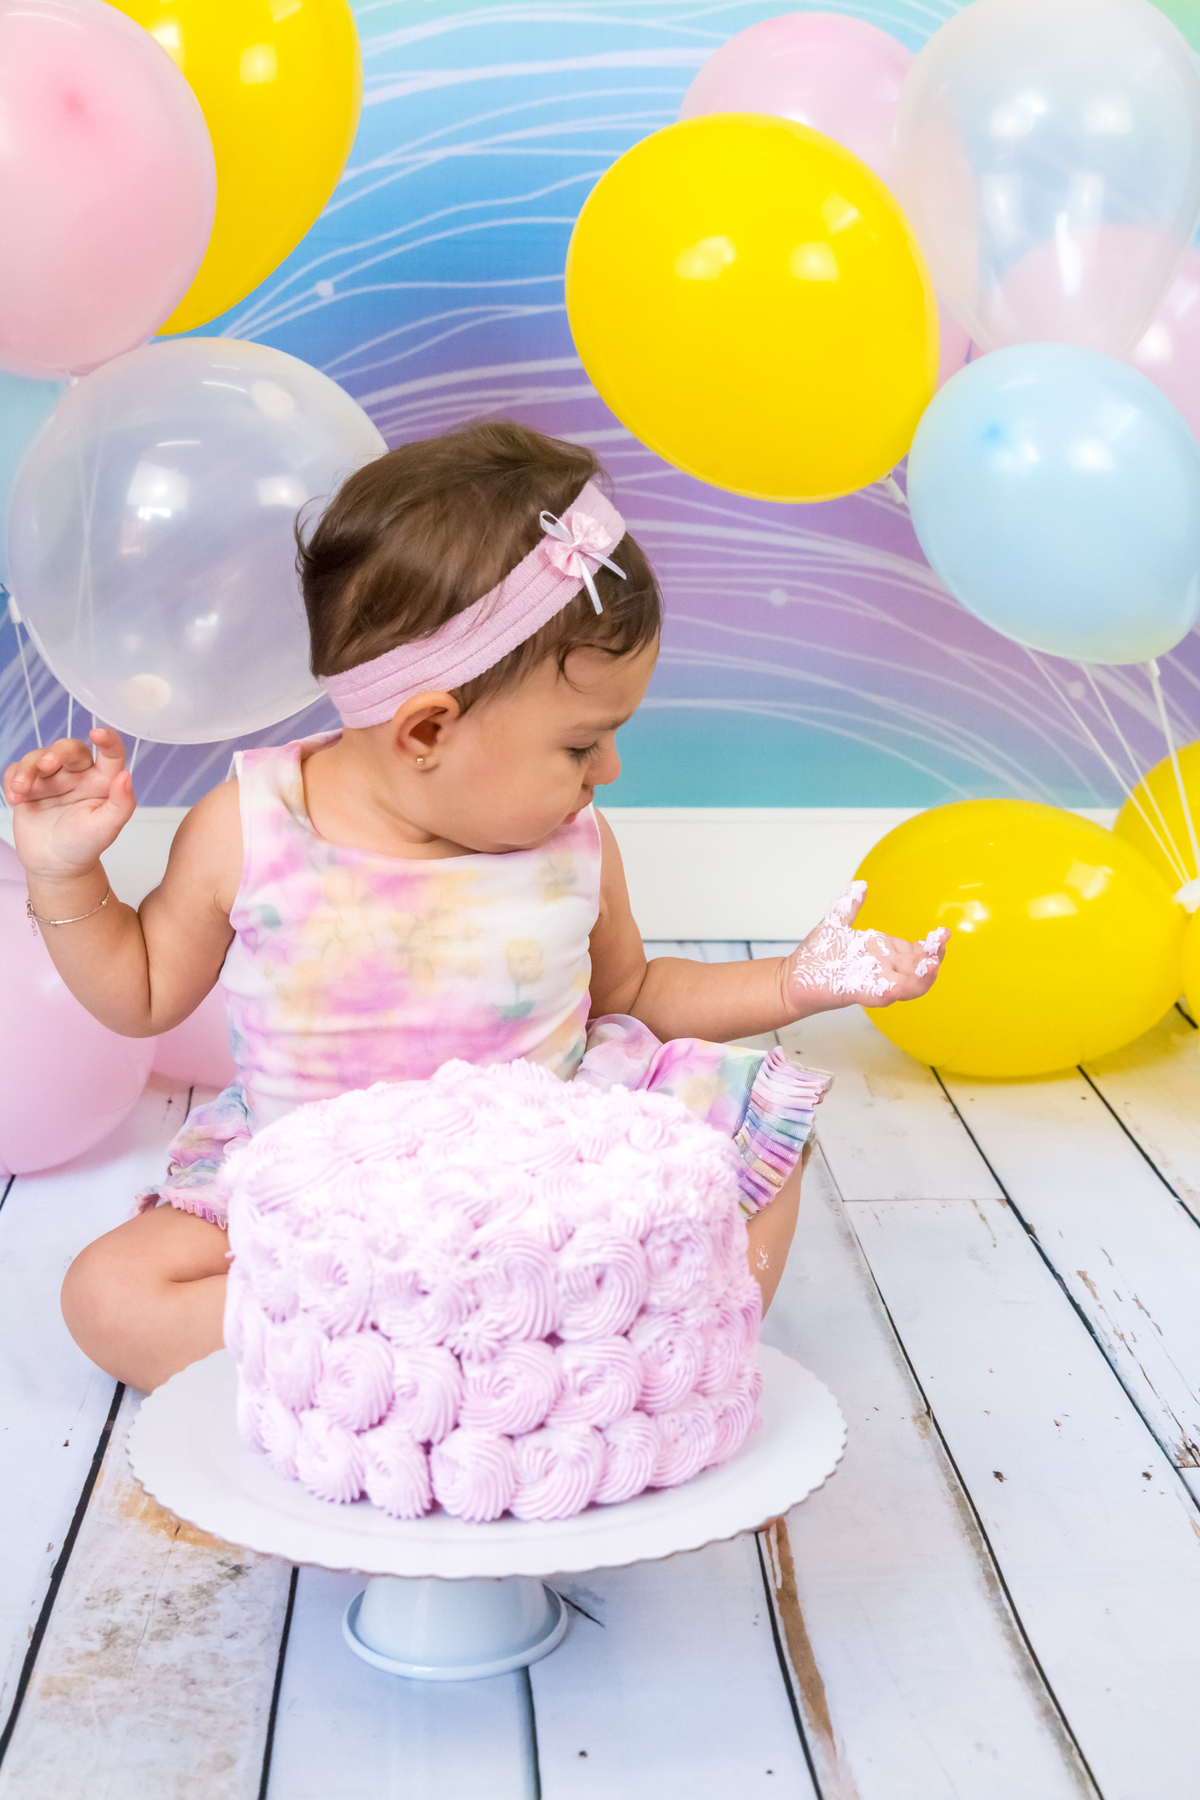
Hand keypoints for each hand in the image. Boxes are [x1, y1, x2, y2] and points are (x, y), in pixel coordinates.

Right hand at [3, 729, 134, 879]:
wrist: (54, 866)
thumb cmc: (85, 845)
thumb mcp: (107, 828)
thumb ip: (121, 804)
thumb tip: (126, 776)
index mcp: (103, 781)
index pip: (111, 754)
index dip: (108, 740)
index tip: (97, 734)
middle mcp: (78, 774)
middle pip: (69, 749)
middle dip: (56, 753)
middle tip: (47, 766)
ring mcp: (52, 779)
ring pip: (38, 757)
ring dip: (27, 769)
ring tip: (21, 790)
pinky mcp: (30, 786)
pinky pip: (17, 770)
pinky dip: (13, 779)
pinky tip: (15, 799)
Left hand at [785, 881, 947, 1015]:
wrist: (792, 977)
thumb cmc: (816, 958)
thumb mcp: (836, 924)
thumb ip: (850, 906)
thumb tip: (861, 885)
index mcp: (883, 953)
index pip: (917, 952)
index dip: (932, 945)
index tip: (942, 934)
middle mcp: (883, 969)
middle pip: (918, 969)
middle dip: (933, 960)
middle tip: (940, 948)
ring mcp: (872, 982)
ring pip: (907, 986)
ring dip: (921, 978)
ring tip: (931, 966)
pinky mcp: (856, 992)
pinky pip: (878, 995)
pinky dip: (889, 992)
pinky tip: (897, 986)